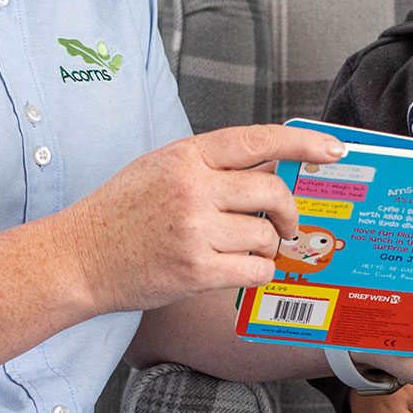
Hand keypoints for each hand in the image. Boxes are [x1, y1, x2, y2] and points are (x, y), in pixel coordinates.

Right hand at [58, 125, 344, 315]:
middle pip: (273, 192)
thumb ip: (212, 165)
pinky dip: (258, 272)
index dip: (303, 143)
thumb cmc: (120, 213)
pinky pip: (255, 270)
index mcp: (186, 156)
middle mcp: (193, 188)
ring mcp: (195, 230)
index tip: (333, 149)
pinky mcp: (196, 270)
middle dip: (289, 212)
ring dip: (266, 247)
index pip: (258, 140)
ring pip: (265, 235)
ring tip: (244, 250)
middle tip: (286, 225)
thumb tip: (272, 169)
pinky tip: (242, 270)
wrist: (78, 258)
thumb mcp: (161, 169)